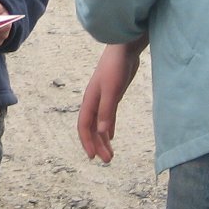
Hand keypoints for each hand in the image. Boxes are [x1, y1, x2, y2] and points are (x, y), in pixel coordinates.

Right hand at [77, 36, 147, 162]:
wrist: (124, 48)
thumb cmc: (116, 67)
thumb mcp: (112, 90)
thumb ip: (107, 110)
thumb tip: (101, 132)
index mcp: (90, 100)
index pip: (84, 126)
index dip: (87, 141)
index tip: (93, 157)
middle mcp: (94, 101)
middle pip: (92, 128)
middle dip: (97, 144)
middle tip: (108, 160)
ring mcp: (103, 98)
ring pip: (99, 123)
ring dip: (103, 139)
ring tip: (111, 153)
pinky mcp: (113, 95)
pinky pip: (107, 116)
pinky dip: (108, 128)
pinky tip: (111, 135)